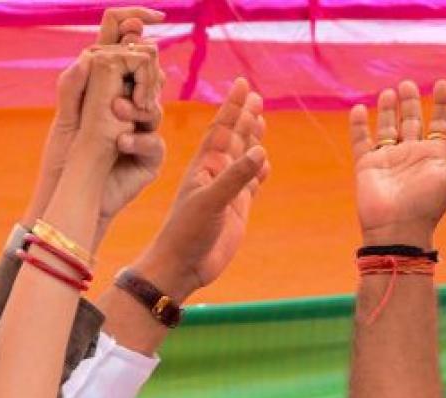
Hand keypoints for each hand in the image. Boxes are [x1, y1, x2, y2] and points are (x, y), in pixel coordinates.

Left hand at [23, 7, 165, 247]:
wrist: (71, 201)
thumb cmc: (65, 161)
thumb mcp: (65, 119)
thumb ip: (74, 85)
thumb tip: (90, 53)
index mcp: (106, 88)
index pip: (126, 45)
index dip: (137, 24)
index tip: (152, 18)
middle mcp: (128, 105)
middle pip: (149, 71)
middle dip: (143, 72)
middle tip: (126, 80)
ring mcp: (142, 128)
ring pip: (154, 105)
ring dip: (135, 106)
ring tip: (117, 112)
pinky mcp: (149, 156)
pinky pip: (153, 140)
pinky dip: (137, 138)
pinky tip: (120, 142)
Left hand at [132, 78, 269, 299]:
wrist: (181, 266)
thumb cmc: (186, 233)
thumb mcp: (210, 202)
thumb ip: (234, 177)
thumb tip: (260, 150)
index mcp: (204, 167)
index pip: (222, 129)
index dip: (233, 107)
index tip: (243, 84)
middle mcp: (215, 175)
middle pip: (234, 139)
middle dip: (244, 117)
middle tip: (255, 95)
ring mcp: (226, 192)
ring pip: (243, 159)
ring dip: (252, 139)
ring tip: (260, 120)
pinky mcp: (235, 210)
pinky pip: (250, 184)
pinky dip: (258, 171)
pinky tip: (264, 162)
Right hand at [351, 79, 445, 246]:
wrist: (397, 227)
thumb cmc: (429, 205)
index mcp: (435, 154)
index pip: (441, 122)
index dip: (443, 103)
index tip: (441, 84)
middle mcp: (412, 153)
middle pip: (413, 120)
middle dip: (411, 102)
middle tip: (407, 84)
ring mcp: (389, 158)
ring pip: (388, 127)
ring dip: (388, 109)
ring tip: (389, 92)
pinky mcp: (367, 165)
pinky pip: (362, 141)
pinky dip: (359, 125)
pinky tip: (358, 109)